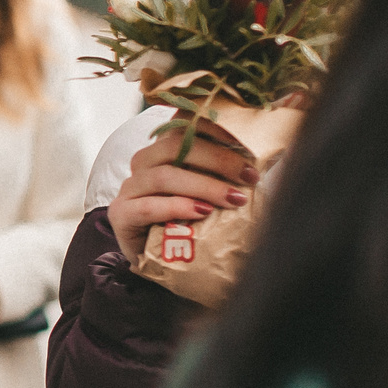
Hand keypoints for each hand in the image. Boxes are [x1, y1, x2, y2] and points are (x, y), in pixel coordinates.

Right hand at [108, 129, 257, 262]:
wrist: (162, 262)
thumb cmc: (191, 224)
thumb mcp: (211, 193)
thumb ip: (227, 175)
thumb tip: (266, 161)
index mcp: (164, 150)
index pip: (184, 126)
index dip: (214, 128)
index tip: (248, 144)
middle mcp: (144, 163)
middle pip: (174, 146)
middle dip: (217, 159)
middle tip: (249, 176)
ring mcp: (129, 188)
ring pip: (164, 176)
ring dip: (203, 185)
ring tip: (233, 199)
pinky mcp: (121, 214)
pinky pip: (148, 206)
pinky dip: (177, 207)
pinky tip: (202, 212)